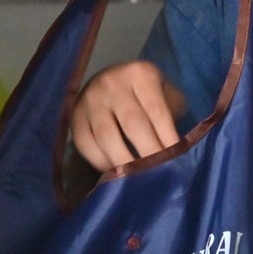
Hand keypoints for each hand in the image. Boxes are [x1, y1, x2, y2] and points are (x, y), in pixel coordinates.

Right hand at [70, 61, 187, 170]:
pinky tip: (115, 172)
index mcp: (141, 74)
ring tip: (138, 179)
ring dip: (124, 162)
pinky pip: (86, 143)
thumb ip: (173, 115)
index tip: (176, 161)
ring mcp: (91, 99)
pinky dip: (101, 161)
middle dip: (148, 154)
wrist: (111, 82)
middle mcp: (113, 83)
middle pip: (132, 124)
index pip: (157, 111)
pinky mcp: (75, 116)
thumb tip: (177, 151)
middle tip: (160, 175)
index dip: (167, 138)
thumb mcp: (165, 94)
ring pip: (107, 136)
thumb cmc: (146, 95)